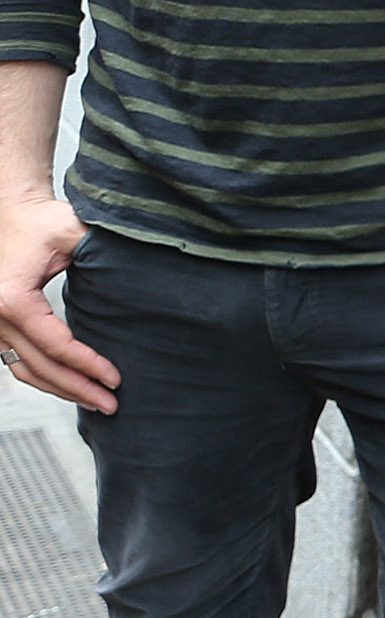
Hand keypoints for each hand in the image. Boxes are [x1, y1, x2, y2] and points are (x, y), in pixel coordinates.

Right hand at [0, 192, 118, 413]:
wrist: (11, 212)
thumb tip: (139, 270)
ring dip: (61, 389)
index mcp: (12, 299)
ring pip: (25, 370)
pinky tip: (72, 386)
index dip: (88, 365)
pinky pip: (18, 361)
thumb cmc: (41, 220)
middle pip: (39, 366)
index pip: (56, 345)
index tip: (116, 379)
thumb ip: (98, 249)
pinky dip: (45, 377)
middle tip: (112, 405)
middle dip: (77, 388)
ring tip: (96, 402)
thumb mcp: (71, 231)